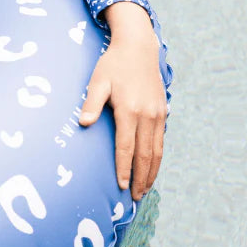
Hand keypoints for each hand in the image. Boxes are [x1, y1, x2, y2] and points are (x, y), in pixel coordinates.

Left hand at [79, 2, 166, 200]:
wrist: (139, 48)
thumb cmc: (113, 65)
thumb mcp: (98, 81)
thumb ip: (91, 103)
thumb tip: (83, 123)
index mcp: (129, 110)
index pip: (126, 147)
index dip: (124, 168)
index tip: (121, 186)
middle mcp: (147, 116)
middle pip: (145, 154)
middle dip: (140, 178)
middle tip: (135, 198)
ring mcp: (158, 114)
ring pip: (157, 151)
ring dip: (152, 172)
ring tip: (145, 190)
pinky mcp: (163, 112)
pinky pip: (161, 141)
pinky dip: (157, 158)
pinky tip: (153, 168)